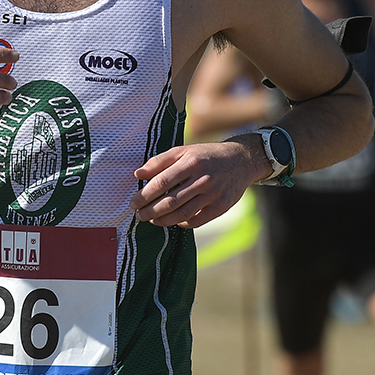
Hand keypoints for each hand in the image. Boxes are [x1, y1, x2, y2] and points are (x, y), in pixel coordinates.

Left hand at [129, 137, 265, 227]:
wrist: (240, 160)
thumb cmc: (205, 155)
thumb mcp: (183, 151)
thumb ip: (159, 161)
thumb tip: (137, 174)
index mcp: (190, 162)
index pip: (161, 182)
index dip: (144, 195)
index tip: (133, 202)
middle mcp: (202, 179)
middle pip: (170, 201)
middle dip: (150, 211)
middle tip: (139, 215)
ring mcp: (213, 194)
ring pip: (182, 214)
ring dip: (163, 220)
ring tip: (152, 220)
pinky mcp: (221, 206)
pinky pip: (197, 221)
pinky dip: (182, 224)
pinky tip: (173, 221)